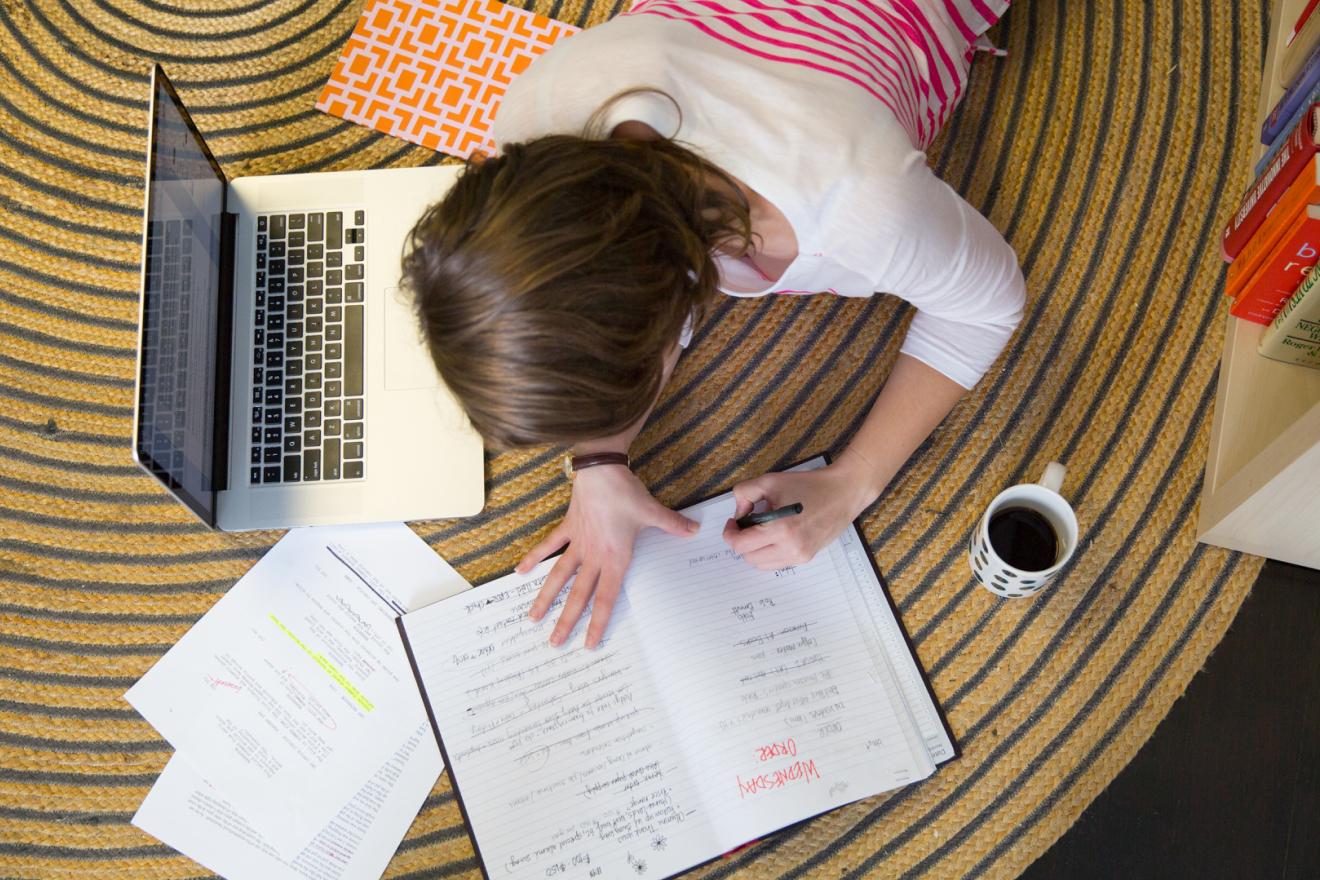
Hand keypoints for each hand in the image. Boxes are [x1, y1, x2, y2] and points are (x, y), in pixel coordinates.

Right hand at [518, 465, 698, 647]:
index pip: (605, 598)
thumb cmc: (625, 493)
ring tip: (533, 619)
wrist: (601, 469)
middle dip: (566, 621)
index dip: (597, 623)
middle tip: (555, 644)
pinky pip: (549, 546)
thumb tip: (695, 530)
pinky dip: (535, 557)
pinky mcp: (568, 528)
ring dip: (546, 598)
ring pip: (558, 576)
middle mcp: (593, 556)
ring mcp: (578, 543)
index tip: (589, 643)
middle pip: (578, 595)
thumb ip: (673, 525)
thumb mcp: (652, 511)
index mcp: (615, 558)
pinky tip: (520, 572)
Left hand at [722, 457, 878, 569]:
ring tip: (761, 529)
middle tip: (746, 524)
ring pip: (761, 564)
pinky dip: (768, 553)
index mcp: (781, 529)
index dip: (730, 533)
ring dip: (754, 549)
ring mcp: (800, 556)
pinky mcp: (807, 557)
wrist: (843, 493)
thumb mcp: (770, 481)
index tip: (734, 522)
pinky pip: (777, 563)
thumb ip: (744, 493)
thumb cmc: (808, 485)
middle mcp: (791, 548)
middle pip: (749, 557)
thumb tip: (739, 514)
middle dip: (741, 541)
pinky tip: (774, 535)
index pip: (741, 545)